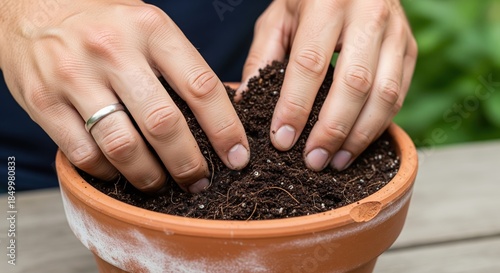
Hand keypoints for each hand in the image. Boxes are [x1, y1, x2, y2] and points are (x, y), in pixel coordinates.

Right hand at [0, 0, 248, 192]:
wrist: (33, 8)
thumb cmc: (104, 24)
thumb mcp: (148, 27)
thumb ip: (179, 65)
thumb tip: (219, 117)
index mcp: (151, 28)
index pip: (201, 86)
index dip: (225, 129)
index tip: (237, 157)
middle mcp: (113, 50)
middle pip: (164, 124)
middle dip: (189, 164)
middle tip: (199, 181)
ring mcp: (74, 76)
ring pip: (124, 146)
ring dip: (149, 176)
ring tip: (161, 184)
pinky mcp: (43, 101)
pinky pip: (85, 154)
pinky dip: (108, 172)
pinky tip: (120, 171)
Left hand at [240, 0, 416, 170]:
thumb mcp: (278, 17)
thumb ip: (262, 57)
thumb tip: (247, 101)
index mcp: (327, 3)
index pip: (310, 63)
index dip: (295, 106)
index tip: (282, 139)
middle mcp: (368, 15)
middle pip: (354, 84)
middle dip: (332, 130)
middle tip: (313, 160)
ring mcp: (396, 32)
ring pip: (385, 95)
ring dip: (359, 136)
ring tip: (335, 161)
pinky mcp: (410, 48)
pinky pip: (399, 95)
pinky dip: (378, 125)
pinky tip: (356, 144)